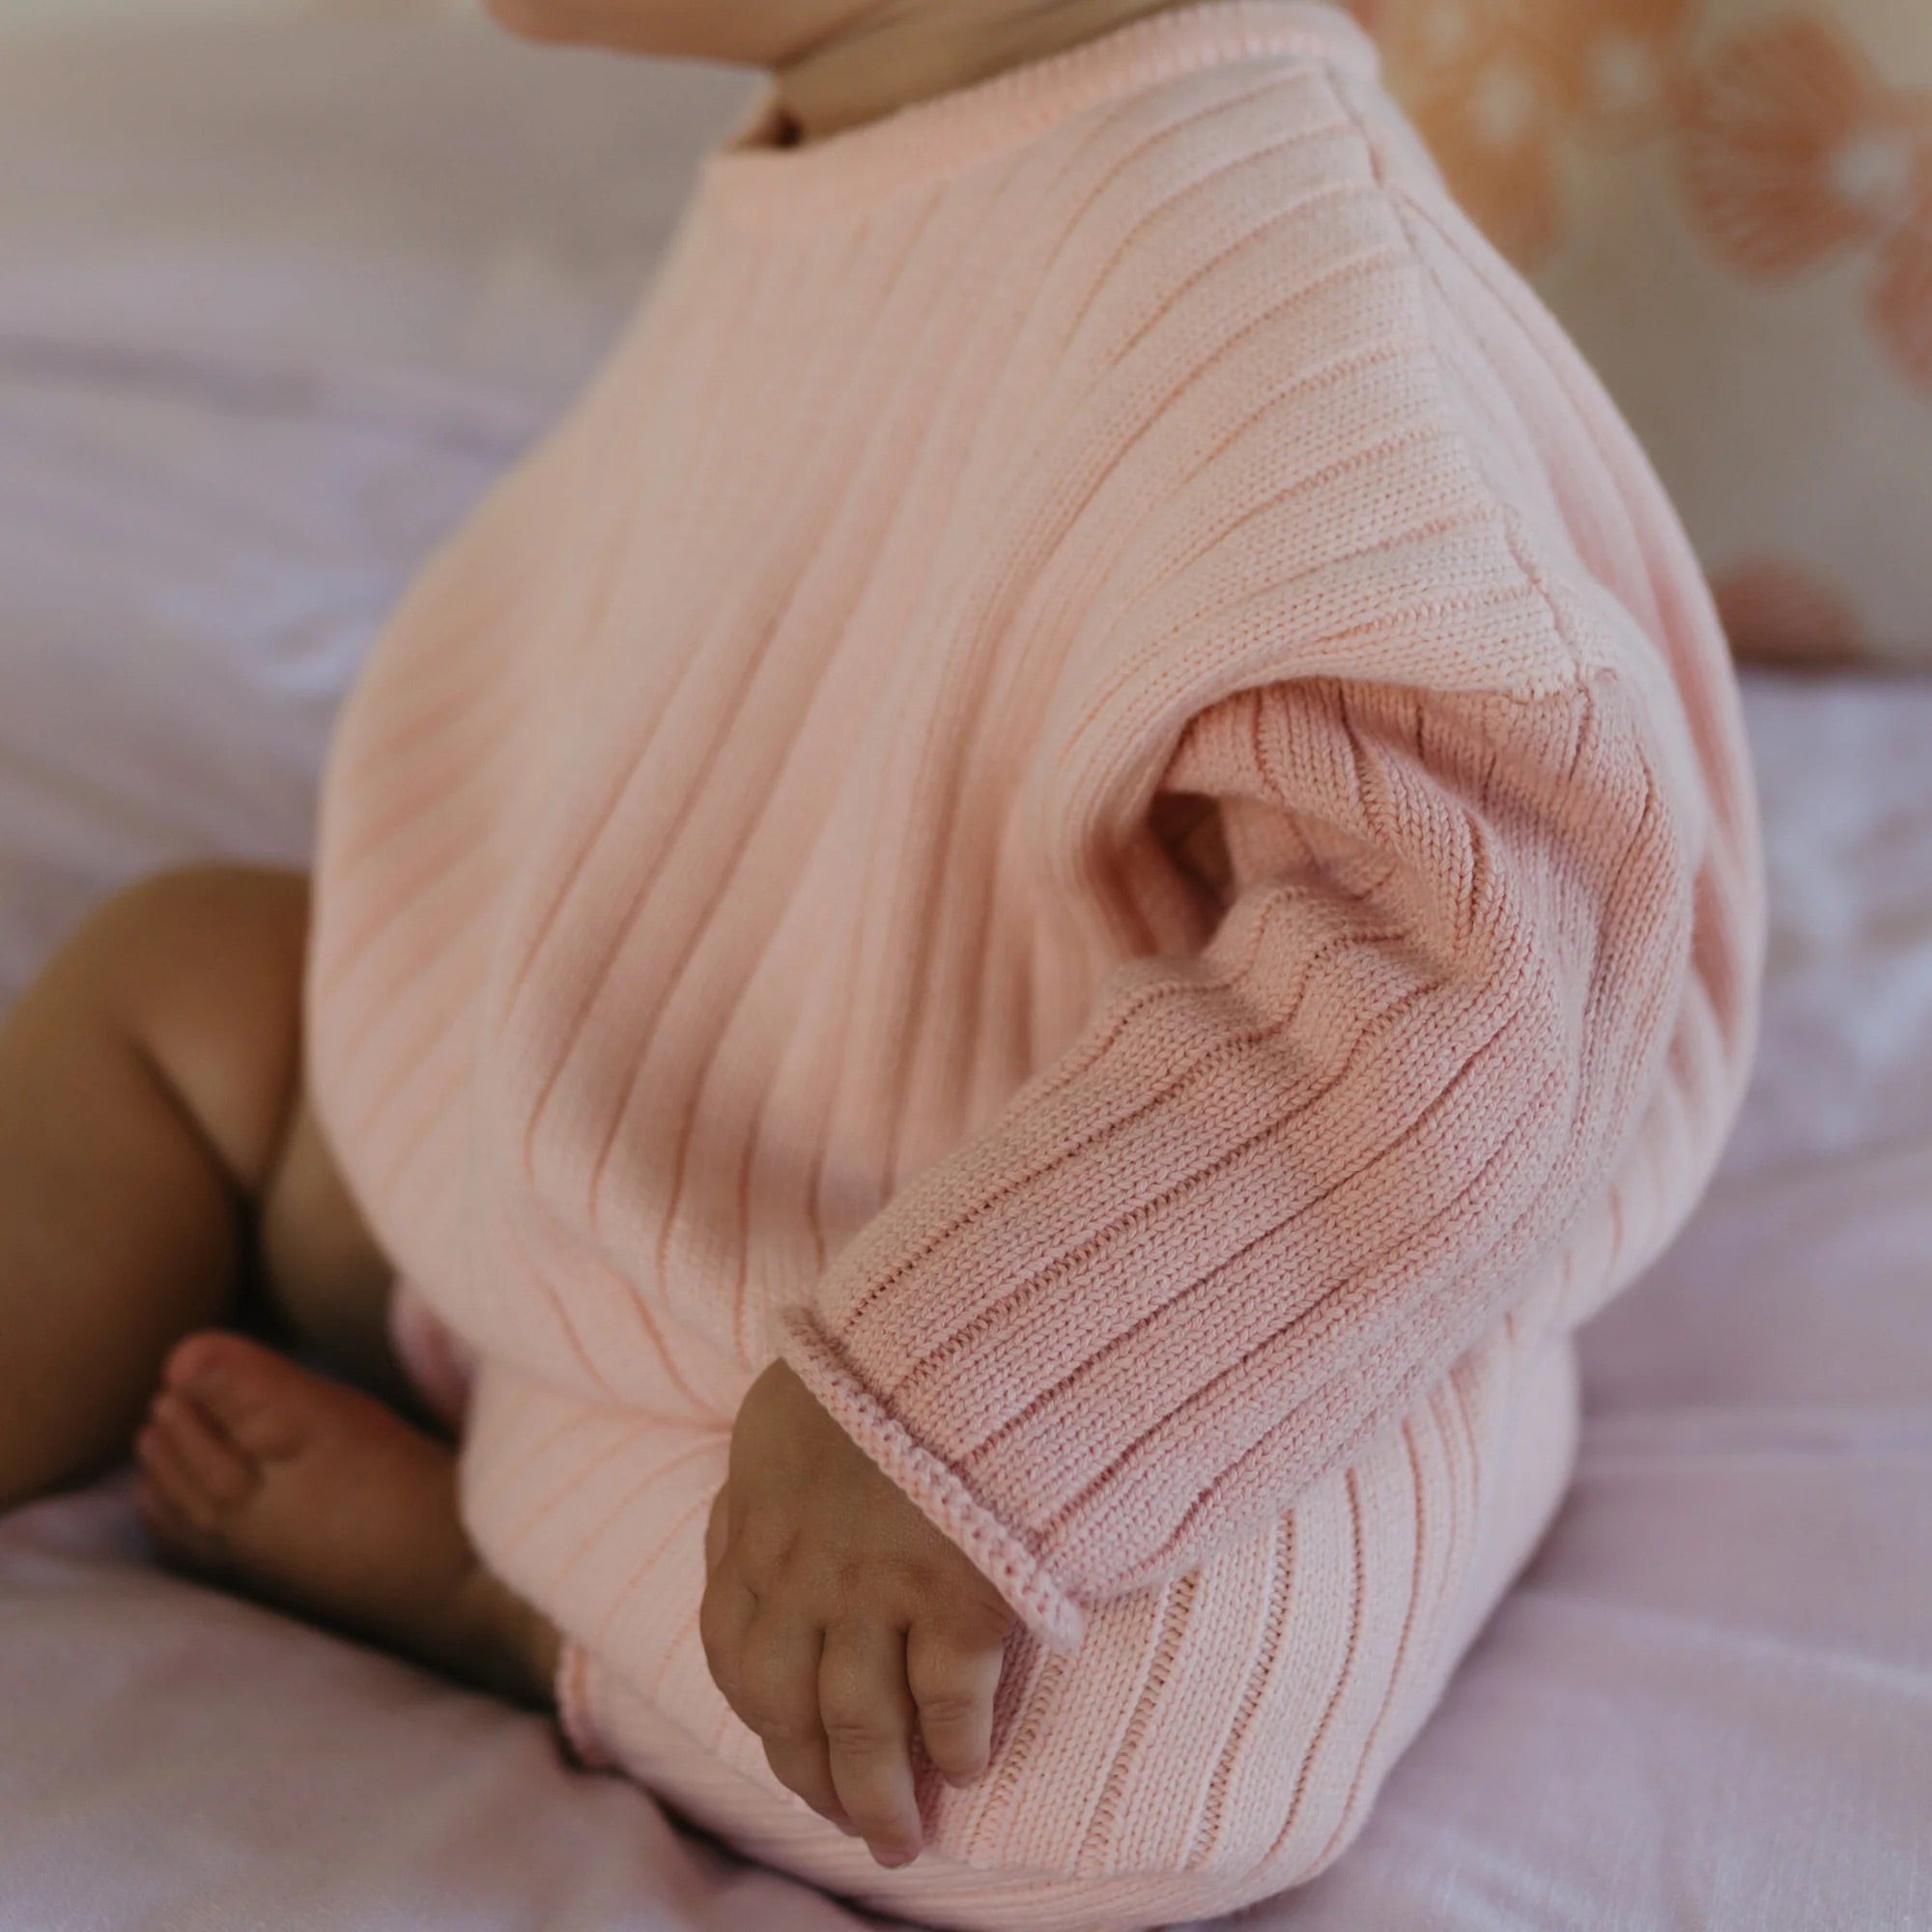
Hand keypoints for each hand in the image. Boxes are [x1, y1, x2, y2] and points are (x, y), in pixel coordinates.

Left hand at [700, 1359, 1014, 1867]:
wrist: (946, 1324)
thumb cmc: (867, 1363)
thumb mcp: (773, 1419)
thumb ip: (754, 1491)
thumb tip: (734, 1540)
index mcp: (755, 1533)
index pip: (736, 1659)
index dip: (764, 1724)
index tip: (791, 1756)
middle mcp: (806, 1580)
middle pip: (796, 1715)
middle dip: (821, 1783)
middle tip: (855, 1828)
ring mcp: (881, 1593)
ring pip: (867, 1729)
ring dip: (883, 1796)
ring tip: (904, 1839)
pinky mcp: (959, 1594)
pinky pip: (951, 1699)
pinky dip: (958, 1743)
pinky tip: (967, 1766)